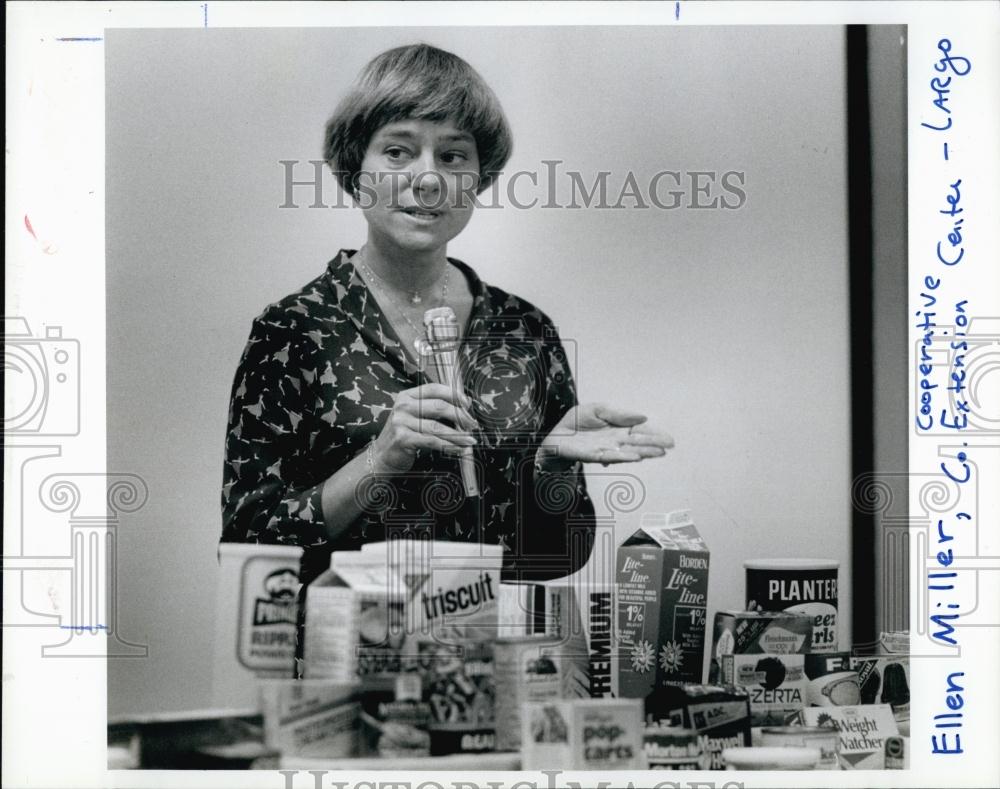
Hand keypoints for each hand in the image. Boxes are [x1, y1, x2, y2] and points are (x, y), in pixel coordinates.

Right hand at [372, 383, 478, 472]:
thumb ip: (437, 408)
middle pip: (439, 406)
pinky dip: (449, 446)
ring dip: (458, 435)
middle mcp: (403, 406)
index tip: (467, 404)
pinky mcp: (403, 438)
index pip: (435, 388)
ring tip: (470, 440)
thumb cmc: (404, 434)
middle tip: (472, 425)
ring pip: (438, 427)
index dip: (454, 395)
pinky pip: (432, 441)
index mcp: (407, 396)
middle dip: (460, 416)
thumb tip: (466, 402)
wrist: (383, 455)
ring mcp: (401, 422)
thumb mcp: (417, 416)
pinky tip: (458, 449)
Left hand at [538, 403, 673, 468]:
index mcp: (619, 428)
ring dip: (644, 452)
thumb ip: (619, 414)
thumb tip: (643, 417)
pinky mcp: (595, 455)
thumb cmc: (578, 421)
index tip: (669, 440)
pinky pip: (612, 456)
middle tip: (669, 447)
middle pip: (638, 443)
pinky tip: (636, 457)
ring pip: (629, 452)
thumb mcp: (599, 409)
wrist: (557, 432)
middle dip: (654, 445)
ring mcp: (607, 449)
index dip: (655, 435)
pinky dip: (625, 457)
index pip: (640, 432)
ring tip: (659, 453)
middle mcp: (616, 441)